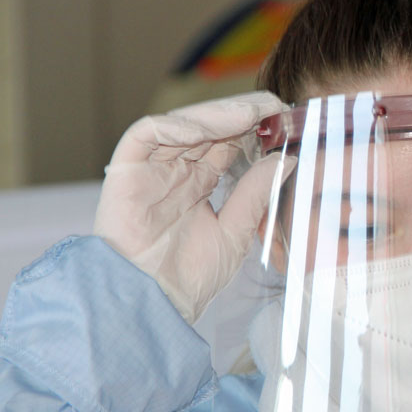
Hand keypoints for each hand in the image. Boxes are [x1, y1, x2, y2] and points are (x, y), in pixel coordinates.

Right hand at [93, 92, 292, 323]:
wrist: (151, 305)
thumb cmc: (188, 277)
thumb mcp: (235, 233)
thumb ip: (256, 195)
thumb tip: (286, 161)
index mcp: (199, 182)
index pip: (227, 142)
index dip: (253, 127)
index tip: (284, 119)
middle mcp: (175, 170)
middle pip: (208, 128)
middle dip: (239, 114)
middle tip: (272, 106)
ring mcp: (151, 169)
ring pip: (181, 125)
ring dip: (215, 115)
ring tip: (249, 113)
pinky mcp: (125, 171)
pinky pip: (145, 135)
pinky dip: (173, 127)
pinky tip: (202, 130)